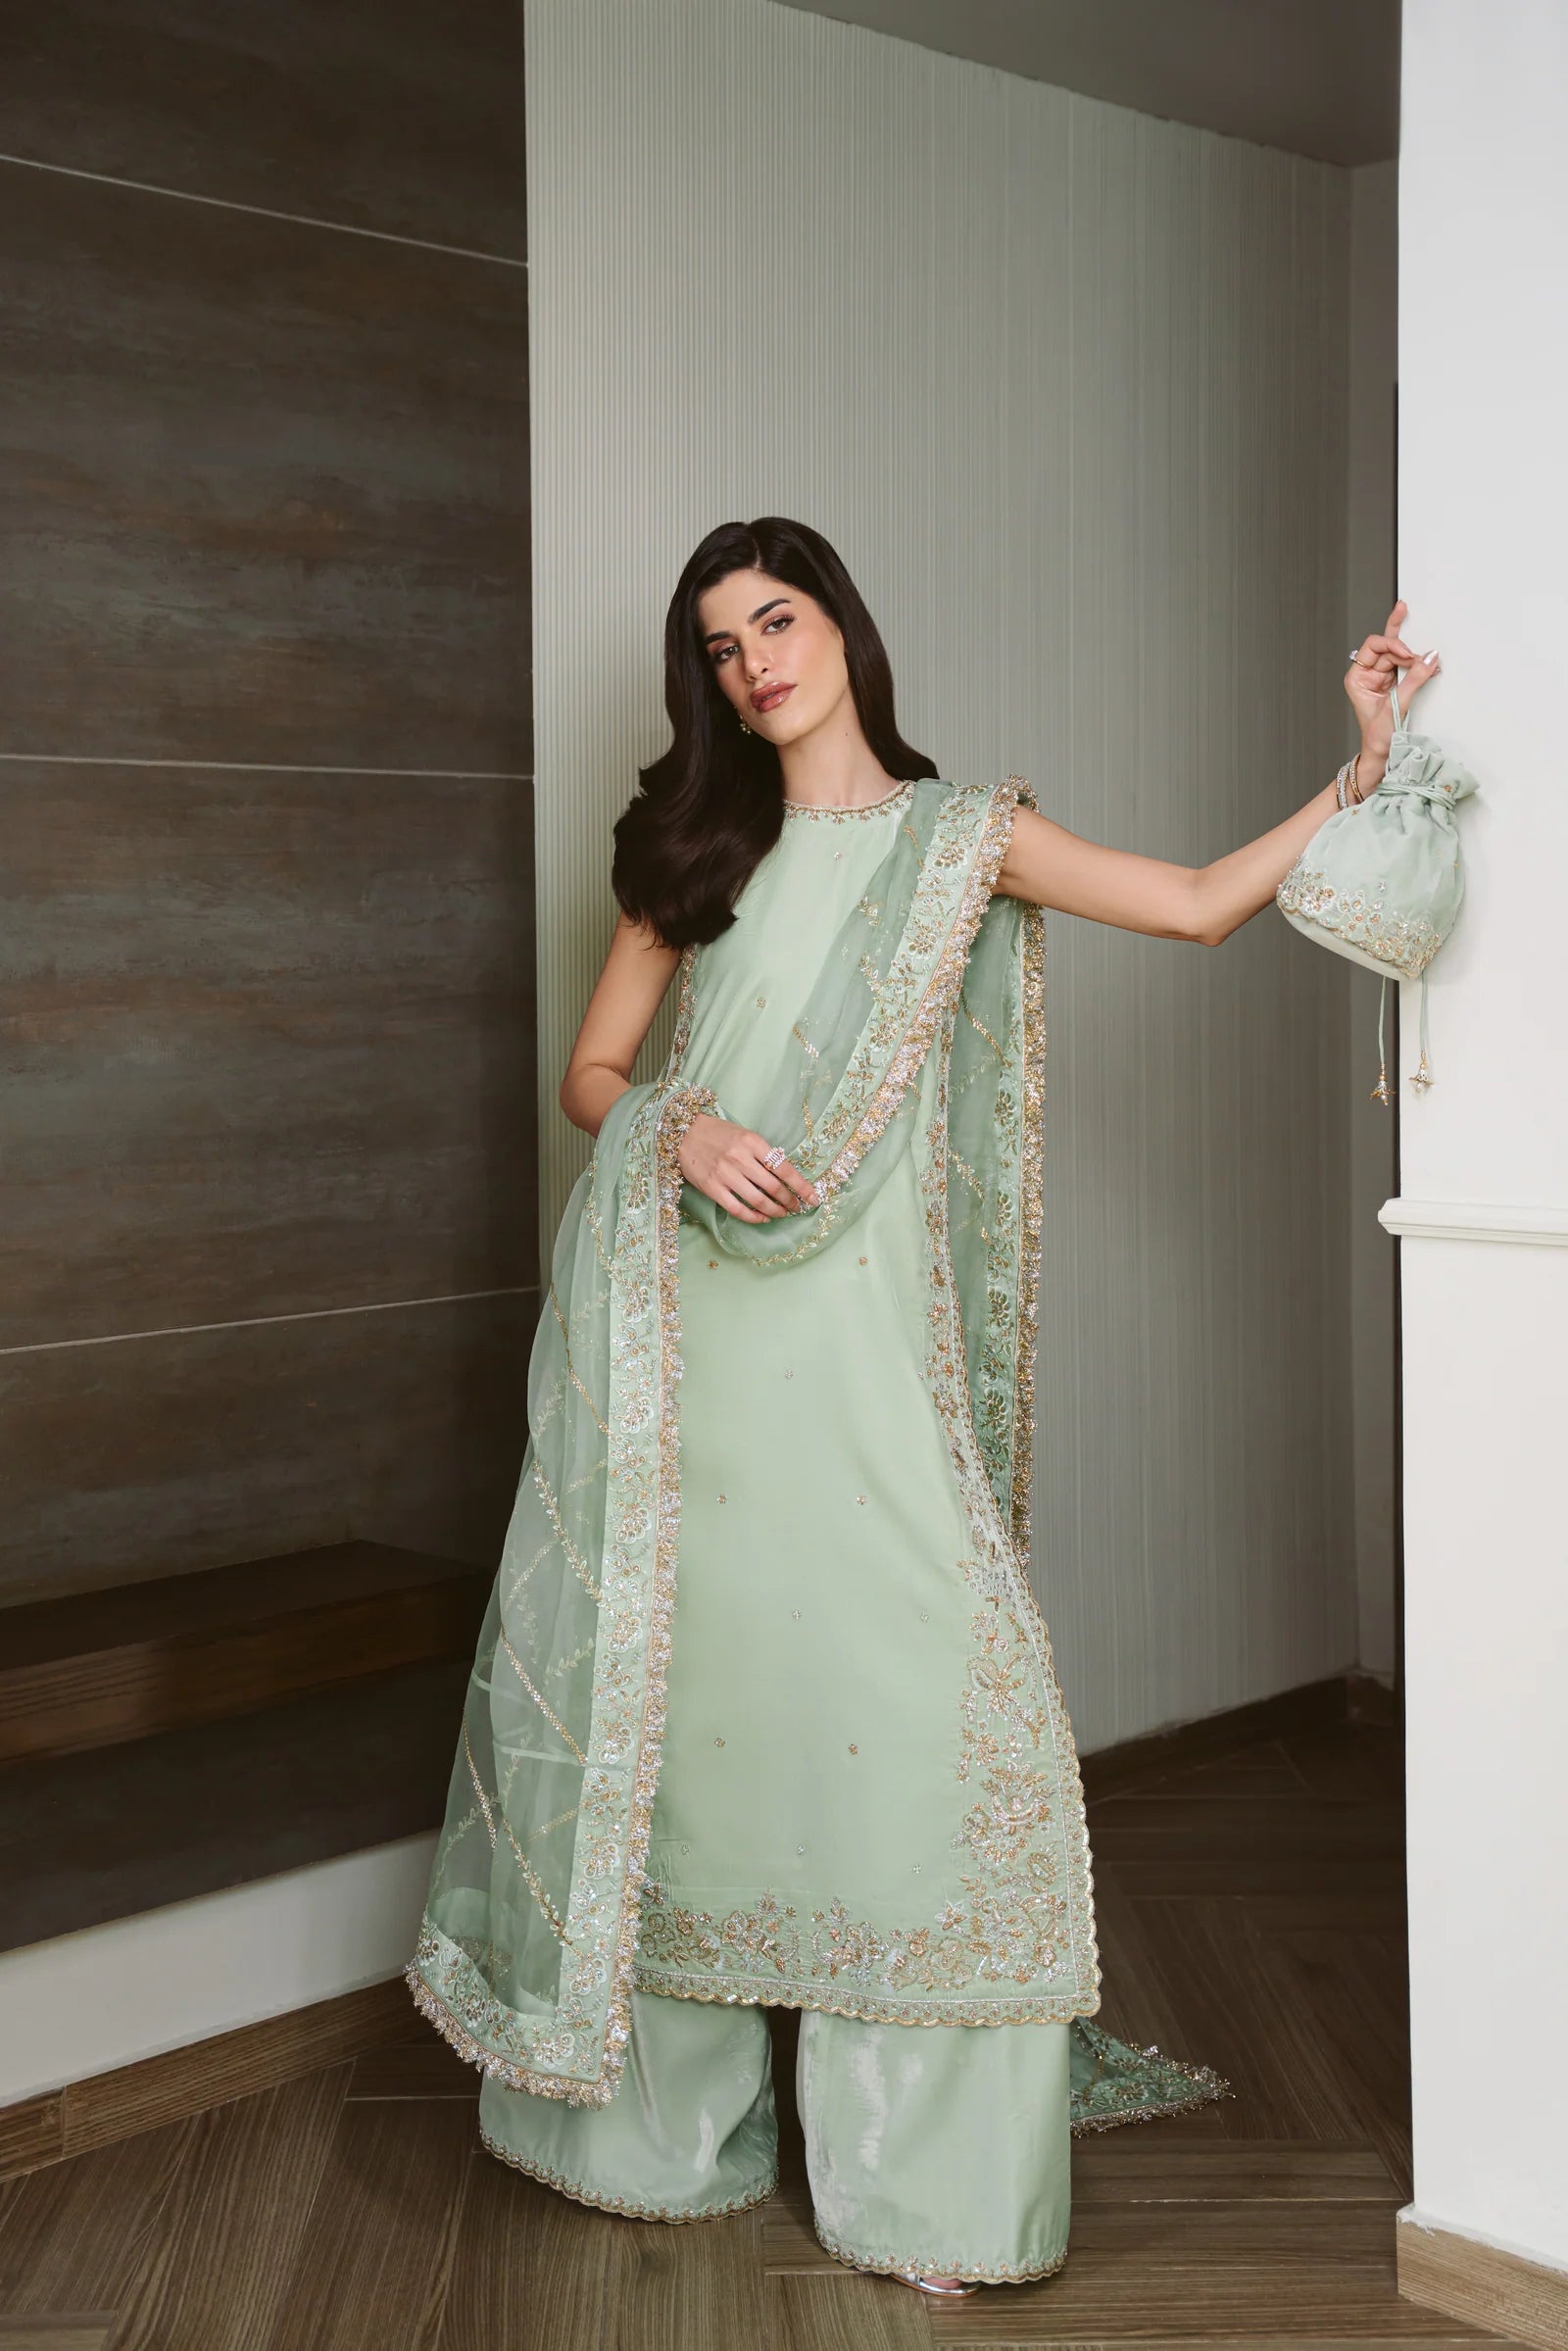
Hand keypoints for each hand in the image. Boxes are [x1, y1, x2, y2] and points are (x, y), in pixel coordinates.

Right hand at [677, 1112, 818, 1222]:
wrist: (683, 1133)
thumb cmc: (717, 1133)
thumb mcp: (744, 1135)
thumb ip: (762, 1153)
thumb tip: (784, 1175)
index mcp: (752, 1142)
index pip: (784, 1168)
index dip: (801, 1186)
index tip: (812, 1198)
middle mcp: (740, 1158)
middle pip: (773, 1187)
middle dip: (789, 1201)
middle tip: (796, 1208)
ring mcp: (725, 1174)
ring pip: (758, 1201)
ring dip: (774, 1211)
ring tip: (781, 1214)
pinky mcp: (712, 1188)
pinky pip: (737, 1209)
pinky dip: (753, 1217)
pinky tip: (762, 1217)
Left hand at [1345, 601, 1440, 785]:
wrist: (1382, 756)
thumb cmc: (1378, 737)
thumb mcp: (1396, 706)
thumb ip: (1414, 680)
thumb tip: (1431, 658)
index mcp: (1357, 677)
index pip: (1374, 646)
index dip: (1392, 645)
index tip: (1408, 655)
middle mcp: (1368, 674)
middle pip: (1388, 647)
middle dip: (1405, 651)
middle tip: (1422, 654)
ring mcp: (1382, 678)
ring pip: (1398, 654)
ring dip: (1414, 657)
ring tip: (1428, 660)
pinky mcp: (1396, 684)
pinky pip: (1406, 665)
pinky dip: (1417, 663)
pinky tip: (1426, 657)